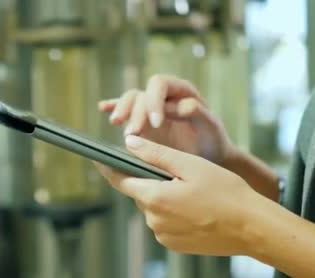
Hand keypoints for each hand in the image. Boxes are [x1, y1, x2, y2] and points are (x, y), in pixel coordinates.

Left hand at [96, 135, 258, 255]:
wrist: (253, 228)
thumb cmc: (226, 193)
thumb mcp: (191, 166)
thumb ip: (156, 154)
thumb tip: (129, 143)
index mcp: (154, 198)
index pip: (120, 180)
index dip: (108, 167)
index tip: (98, 157)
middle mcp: (153, 220)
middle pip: (141, 192)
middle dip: (151, 180)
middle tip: (176, 171)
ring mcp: (163, 235)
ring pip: (154, 207)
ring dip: (164, 196)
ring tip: (193, 191)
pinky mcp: (174, 245)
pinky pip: (165, 223)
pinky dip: (174, 213)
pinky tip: (196, 208)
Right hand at [98, 75, 234, 165]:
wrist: (208, 157)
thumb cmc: (212, 141)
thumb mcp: (212, 128)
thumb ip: (199, 114)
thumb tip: (179, 106)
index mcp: (180, 90)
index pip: (159, 84)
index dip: (154, 101)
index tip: (156, 123)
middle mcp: (162, 96)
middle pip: (140, 94)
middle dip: (134, 112)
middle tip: (133, 133)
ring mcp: (149, 108)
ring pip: (129, 100)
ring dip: (122, 111)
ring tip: (118, 125)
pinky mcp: (141, 121)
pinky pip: (125, 110)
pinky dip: (113, 106)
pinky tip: (102, 108)